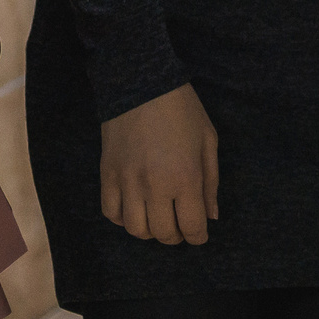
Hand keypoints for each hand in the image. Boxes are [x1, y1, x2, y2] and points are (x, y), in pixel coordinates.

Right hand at [100, 84, 219, 244]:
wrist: (140, 83)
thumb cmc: (181, 109)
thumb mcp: (208, 140)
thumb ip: (211, 182)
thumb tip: (211, 216)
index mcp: (185, 178)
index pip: (193, 227)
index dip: (199, 236)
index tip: (199, 232)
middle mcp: (154, 187)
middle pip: (164, 234)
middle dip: (176, 236)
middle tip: (180, 224)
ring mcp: (127, 183)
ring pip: (136, 230)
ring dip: (150, 231)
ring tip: (158, 217)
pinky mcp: (107, 175)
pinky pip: (111, 213)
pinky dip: (124, 219)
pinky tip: (134, 208)